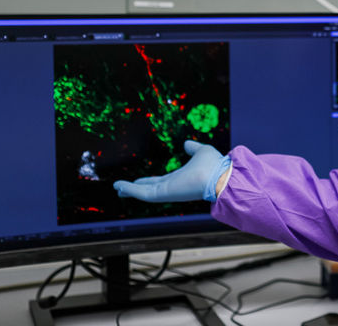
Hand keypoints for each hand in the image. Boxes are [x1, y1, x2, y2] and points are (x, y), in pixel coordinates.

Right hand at [114, 140, 229, 202]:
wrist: (220, 175)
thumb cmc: (214, 164)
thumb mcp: (202, 152)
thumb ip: (193, 148)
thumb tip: (187, 144)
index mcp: (180, 179)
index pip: (160, 181)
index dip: (147, 181)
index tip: (138, 180)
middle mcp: (172, 187)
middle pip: (148, 189)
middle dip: (134, 189)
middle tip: (121, 188)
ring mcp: (167, 192)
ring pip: (143, 192)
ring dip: (129, 190)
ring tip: (116, 187)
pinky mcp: (164, 194)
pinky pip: (143, 193)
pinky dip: (130, 189)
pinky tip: (119, 186)